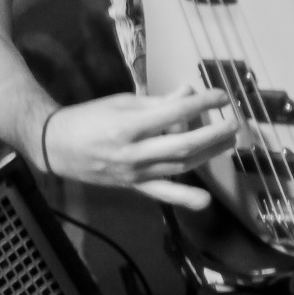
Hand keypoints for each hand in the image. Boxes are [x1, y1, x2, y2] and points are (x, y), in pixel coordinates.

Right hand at [41, 84, 237, 209]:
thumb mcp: (122, 102)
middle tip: (235, 123)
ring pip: (179, 167)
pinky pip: (163, 193)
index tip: (221, 96)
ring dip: (208, 155)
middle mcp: (135, 152)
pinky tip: (205, 200)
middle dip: (213, 134)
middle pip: (183, 145)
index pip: (174, 113)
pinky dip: (184, 197)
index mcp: (129, 125)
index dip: (201, 103)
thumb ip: (156, 102)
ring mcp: (135, 173)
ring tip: (229, 143)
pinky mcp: (134, 186)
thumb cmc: (89, 117)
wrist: (58, 146)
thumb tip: (187, 94)